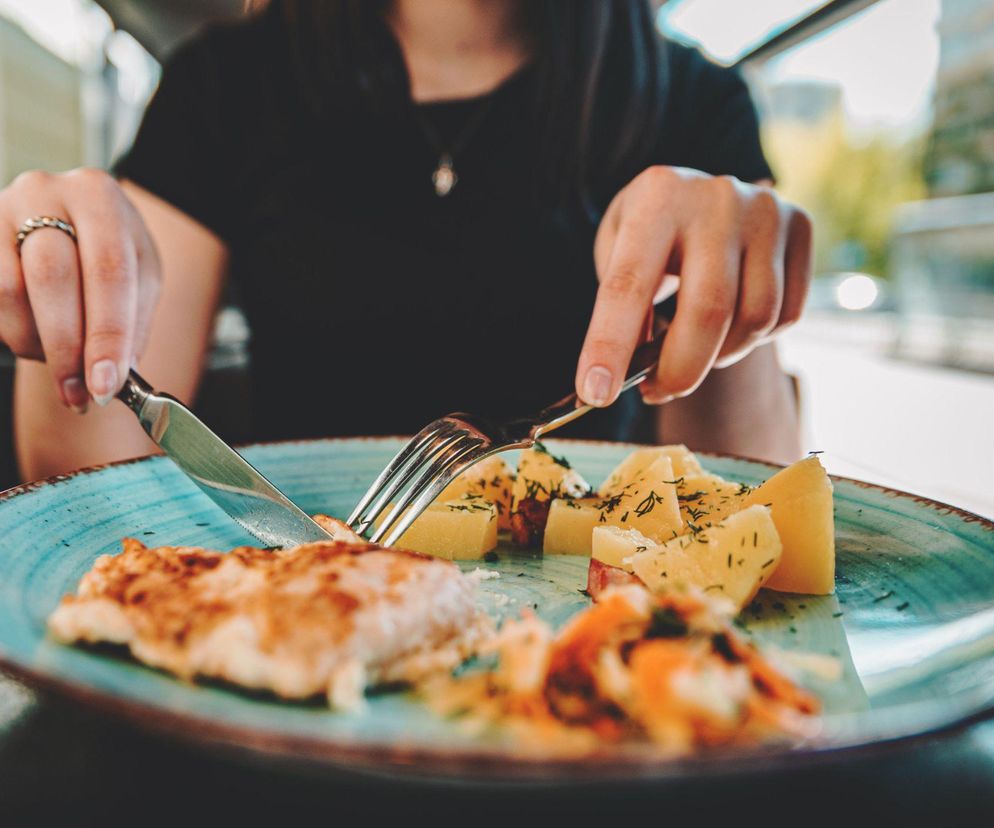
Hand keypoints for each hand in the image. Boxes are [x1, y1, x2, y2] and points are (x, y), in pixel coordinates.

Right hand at [0, 168, 159, 410]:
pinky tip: (34, 338)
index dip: (107, 334)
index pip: (108, 271)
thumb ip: (132, 323)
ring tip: (61, 361)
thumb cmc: (110, 254)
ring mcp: (0, 209)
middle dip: (67, 347)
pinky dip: (13, 331)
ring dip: (36, 342)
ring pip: (9, 290)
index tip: (106, 385)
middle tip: (80, 394)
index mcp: (100, 198)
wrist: (71, 219)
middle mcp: (45, 191)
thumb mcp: (140, 277)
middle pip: (52, 277)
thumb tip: (115, 377)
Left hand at [576, 166, 811, 405]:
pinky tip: (730, 326)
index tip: (596, 394)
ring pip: (755, 319)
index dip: (610, 346)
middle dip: (679, 371)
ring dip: (719, 356)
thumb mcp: (618, 252)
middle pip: (708, 311)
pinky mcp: (799, 227)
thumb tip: (637, 370)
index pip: (628, 286)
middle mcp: (716, 199)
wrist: (703, 192)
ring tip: (692, 350)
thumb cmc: (650, 234)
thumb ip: (623, 307)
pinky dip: (755, 339)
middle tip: (657, 391)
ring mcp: (764, 211)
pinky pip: (785, 315)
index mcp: (656, 198)